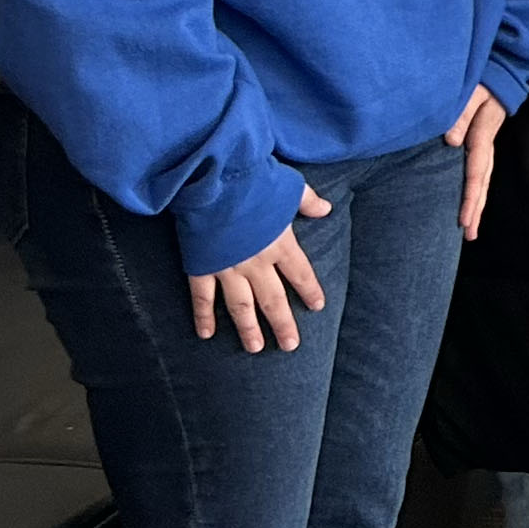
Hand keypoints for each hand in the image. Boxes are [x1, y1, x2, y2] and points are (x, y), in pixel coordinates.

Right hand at [191, 186, 330, 350]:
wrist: (214, 179)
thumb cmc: (254, 180)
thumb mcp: (289, 186)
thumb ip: (307, 201)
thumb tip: (326, 208)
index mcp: (280, 243)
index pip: (300, 273)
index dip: (309, 290)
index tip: (317, 306)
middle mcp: (256, 261)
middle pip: (273, 299)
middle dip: (282, 323)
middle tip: (290, 346)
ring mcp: (228, 267)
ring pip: (240, 305)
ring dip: (248, 328)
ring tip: (255, 348)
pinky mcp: (202, 266)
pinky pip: (202, 297)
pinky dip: (203, 316)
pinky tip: (205, 334)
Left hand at [445, 86, 505, 239]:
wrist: (501, 78)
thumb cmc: (483, 85)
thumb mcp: (472, 93)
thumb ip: (461, 114)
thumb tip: (451, 142)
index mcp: (482, 138)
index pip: (475, 174)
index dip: (469, 198)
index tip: (464, 220)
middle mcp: (485, 148)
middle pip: (481, 185)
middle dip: (476, 211)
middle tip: (469, 235)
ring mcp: (485, 148)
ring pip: (482, 183)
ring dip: (477, 206)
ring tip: (471, 230)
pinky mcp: (480, 146)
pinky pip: (478, 175)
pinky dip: (476, 193)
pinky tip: (471, 204)